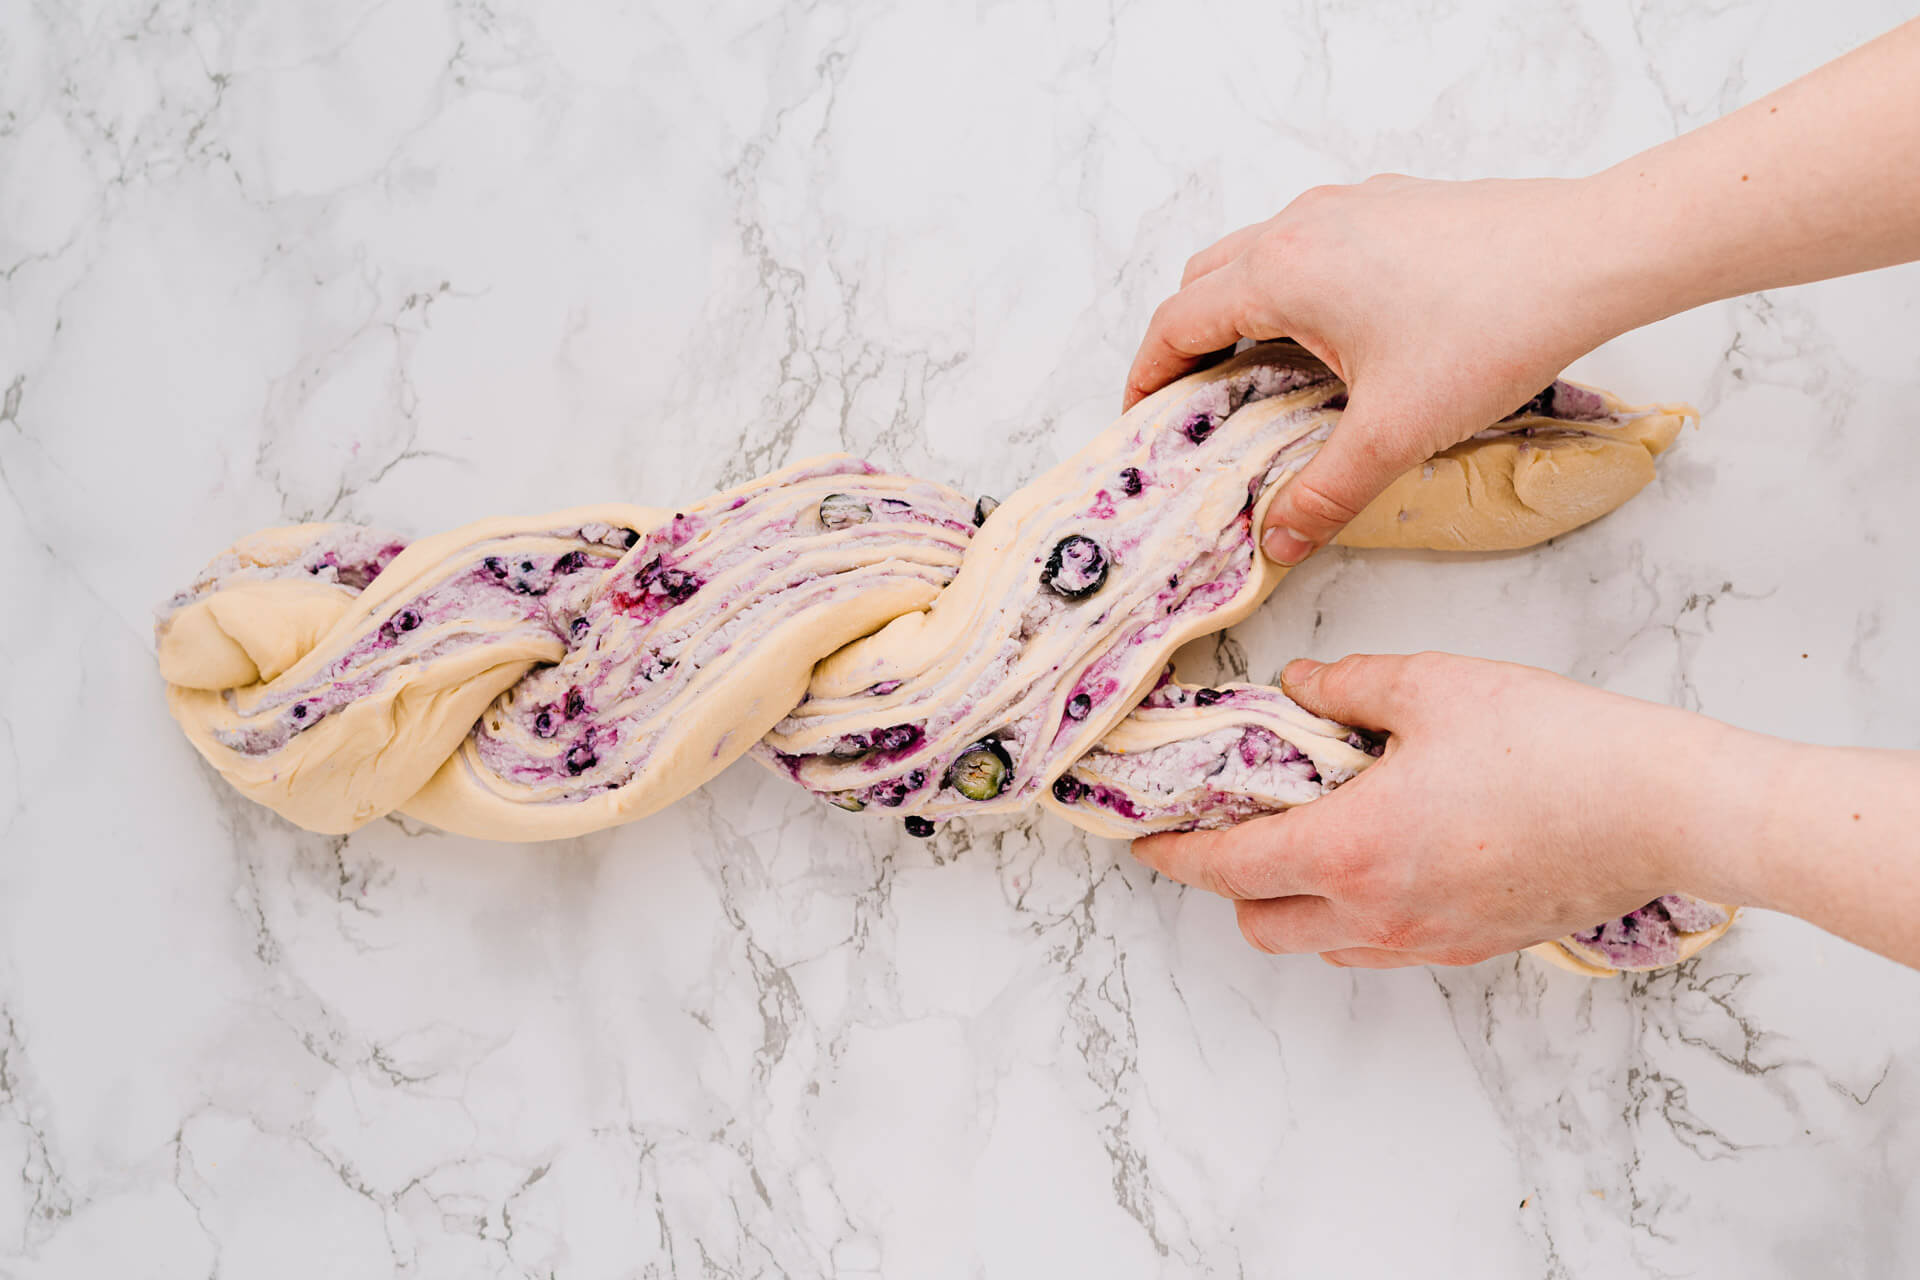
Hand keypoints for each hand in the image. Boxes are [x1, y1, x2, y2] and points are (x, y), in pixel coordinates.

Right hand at [1123, 176, 1632, 564]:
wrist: (1591, 254)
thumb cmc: (1492, 327)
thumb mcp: (1395, 432)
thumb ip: (1324, 493)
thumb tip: (1278, 542)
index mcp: (1282, 272)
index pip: (1177, 322)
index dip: (1148, 375)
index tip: (1143, 417)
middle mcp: (1303, 224)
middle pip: (1205, 278)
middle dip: (1186, 340)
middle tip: (1196, 402)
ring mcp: (1351, 205)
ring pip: (1259, 251)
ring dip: (1240, 306)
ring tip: (1261, 371)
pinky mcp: (1396, 204)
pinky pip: (1315, 239)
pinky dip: (1295, 282)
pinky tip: (1340, 332)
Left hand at [1131, 652, 1741, 967]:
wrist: (1665, 809)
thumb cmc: (1554, 744)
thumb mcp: (1432, 686)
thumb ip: (1346, 686)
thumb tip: (1298, 689)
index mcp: (1349, 851)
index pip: (1225, 867)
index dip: (1172, 853)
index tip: (1141, 837)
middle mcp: (1376, 914)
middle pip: (1258, 923)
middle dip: (1229, 880)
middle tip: (1236, 819)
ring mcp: (1426, 941)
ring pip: (1319, 942)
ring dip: (1293, 899)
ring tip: (1314, 828)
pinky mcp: (1473, 946)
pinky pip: (1379, 945)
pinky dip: (1354, 910)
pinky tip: (1382, 850)